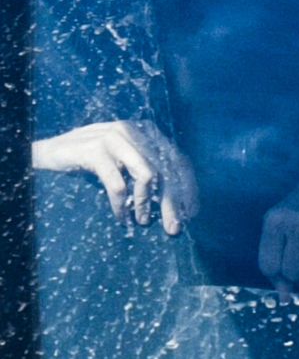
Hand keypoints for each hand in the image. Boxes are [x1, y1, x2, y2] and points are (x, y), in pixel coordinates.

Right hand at [32, 120, 198, 234]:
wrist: (49, 150)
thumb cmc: (91, 158)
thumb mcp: (125, 159)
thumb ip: (148, 169)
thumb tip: (176, 202)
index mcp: (147, 131)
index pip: (177, 160)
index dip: (187, 188)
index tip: (190, 212)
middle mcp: (135, 130)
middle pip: (166, 169)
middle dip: (172, 202)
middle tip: (173, 228)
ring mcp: (116, 137)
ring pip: (147, 175)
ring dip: (147, 203)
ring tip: (143, 221)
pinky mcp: (95, 149)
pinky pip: (118, 184)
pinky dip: (122, 204)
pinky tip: (122, 217)